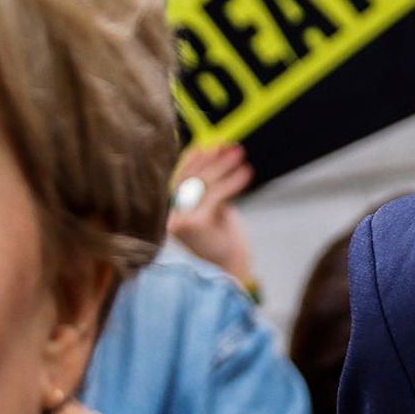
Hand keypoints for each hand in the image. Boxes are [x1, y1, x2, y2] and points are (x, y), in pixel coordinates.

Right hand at [167, 142, 258, 293]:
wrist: (230, 267)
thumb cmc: (223, 238)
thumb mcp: (213, 206)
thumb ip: (209, 184)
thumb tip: (215, 150)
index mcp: (170, 209)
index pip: (179, 176)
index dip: (196, 158)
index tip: (214, 146)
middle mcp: (168, 215)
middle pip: (190, 177)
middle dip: (212, 160)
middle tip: (232, 148)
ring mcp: (177, 220)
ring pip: (202, 184)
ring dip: (223, 166)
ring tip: (241, 156)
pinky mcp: (193, 224)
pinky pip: (214, 195)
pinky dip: (232, 182)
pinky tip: (246, 174)